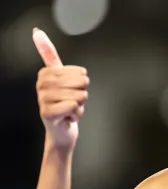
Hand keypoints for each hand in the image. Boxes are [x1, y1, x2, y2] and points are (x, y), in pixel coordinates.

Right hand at [33, 28, 88, 147]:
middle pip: (81, 83)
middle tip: (71, 101)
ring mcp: (43, 99)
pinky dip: (77, 114)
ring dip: (80, 106)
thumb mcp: (62, 77)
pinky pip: (74, 107)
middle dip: (83, 94)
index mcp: (46, 73)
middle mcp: (42, 84)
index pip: (80, 72)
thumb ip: (50, 55)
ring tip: (69, 109)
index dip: (83, 83)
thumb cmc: (64, 103)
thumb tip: (37, 32)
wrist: (62, 130)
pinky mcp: (47, 113)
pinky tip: (67, 117)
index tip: (70, 90)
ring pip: (79, 96)